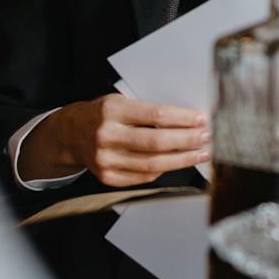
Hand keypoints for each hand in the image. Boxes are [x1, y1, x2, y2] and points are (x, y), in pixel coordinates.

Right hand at [27, 95, 209, 185]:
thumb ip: (148, 111)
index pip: (156, 115)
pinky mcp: (107, 177)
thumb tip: (188, 120)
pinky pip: (143, 177)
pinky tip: (177, 163)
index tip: (202, 120)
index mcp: (112, 110)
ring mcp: (105, 159)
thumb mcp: (121, 101)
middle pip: (157, 142)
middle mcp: (107, 135)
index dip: (183, 119)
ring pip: (153, 164)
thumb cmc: (104, 114)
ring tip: (201, 153)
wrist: (71, 133)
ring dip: (182, 159)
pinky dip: (164, 170)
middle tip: (208, 138)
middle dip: (188, 140)